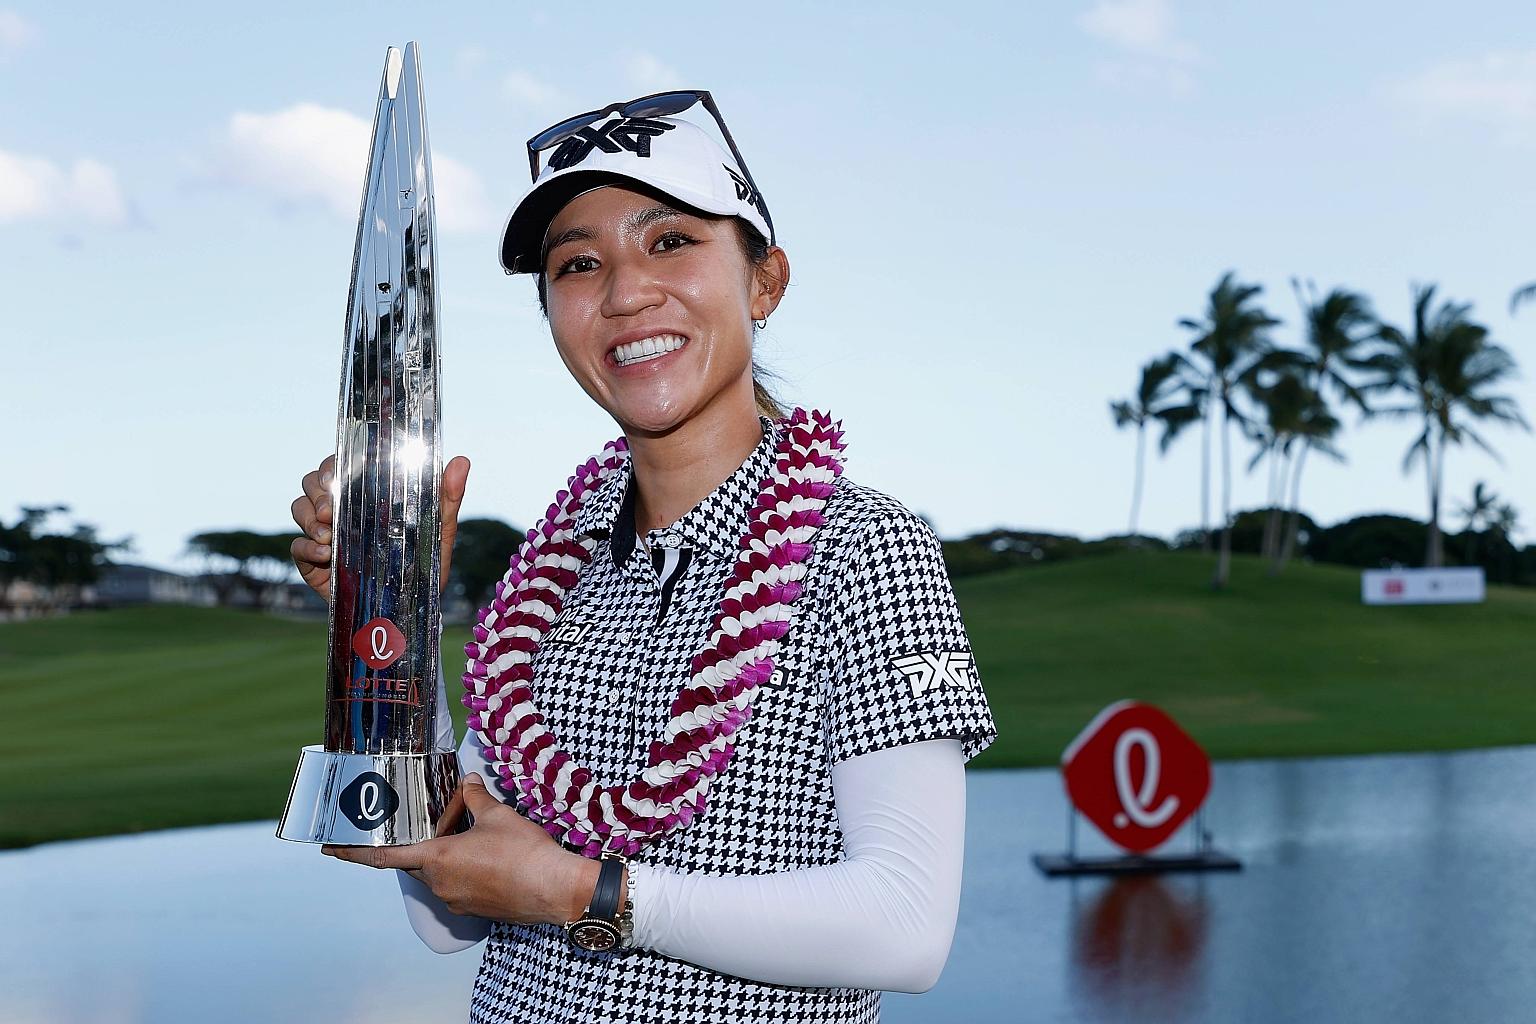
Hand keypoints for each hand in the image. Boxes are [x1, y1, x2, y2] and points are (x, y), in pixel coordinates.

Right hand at [290, 453, 470, 600]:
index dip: (332, 466)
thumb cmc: (426, 565)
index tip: (337, 476)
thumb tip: (461, 461)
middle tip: (330, 510)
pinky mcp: (314, 564)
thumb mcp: (440, 532)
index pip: (339, 466)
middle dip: (316, 492)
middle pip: (311, 483)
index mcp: (367, 497)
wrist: (411, 610)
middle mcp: (342, 511)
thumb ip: (448, 498)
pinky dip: (305, 548)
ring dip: (308, 517)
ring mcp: (325, 536)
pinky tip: (325, 555)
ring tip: (328, 534)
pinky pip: (296, 547)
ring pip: (298, 507)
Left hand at [322, 773, 599, 925]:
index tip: (329, 849)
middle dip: (418, 843)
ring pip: (438, 873)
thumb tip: (469, 780)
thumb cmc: (524, 852)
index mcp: (437, 858)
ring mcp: (456, 900)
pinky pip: (457, 885)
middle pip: (414, 861)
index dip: (353, 852)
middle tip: (431, 823)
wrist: (555, 889)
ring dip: (445, 855)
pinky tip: (488, 856)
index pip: (383, 856)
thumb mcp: (498, 815)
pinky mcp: (474, 909)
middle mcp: (438, 883)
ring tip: (472, 835)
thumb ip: (477, 797)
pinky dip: (463, 869)